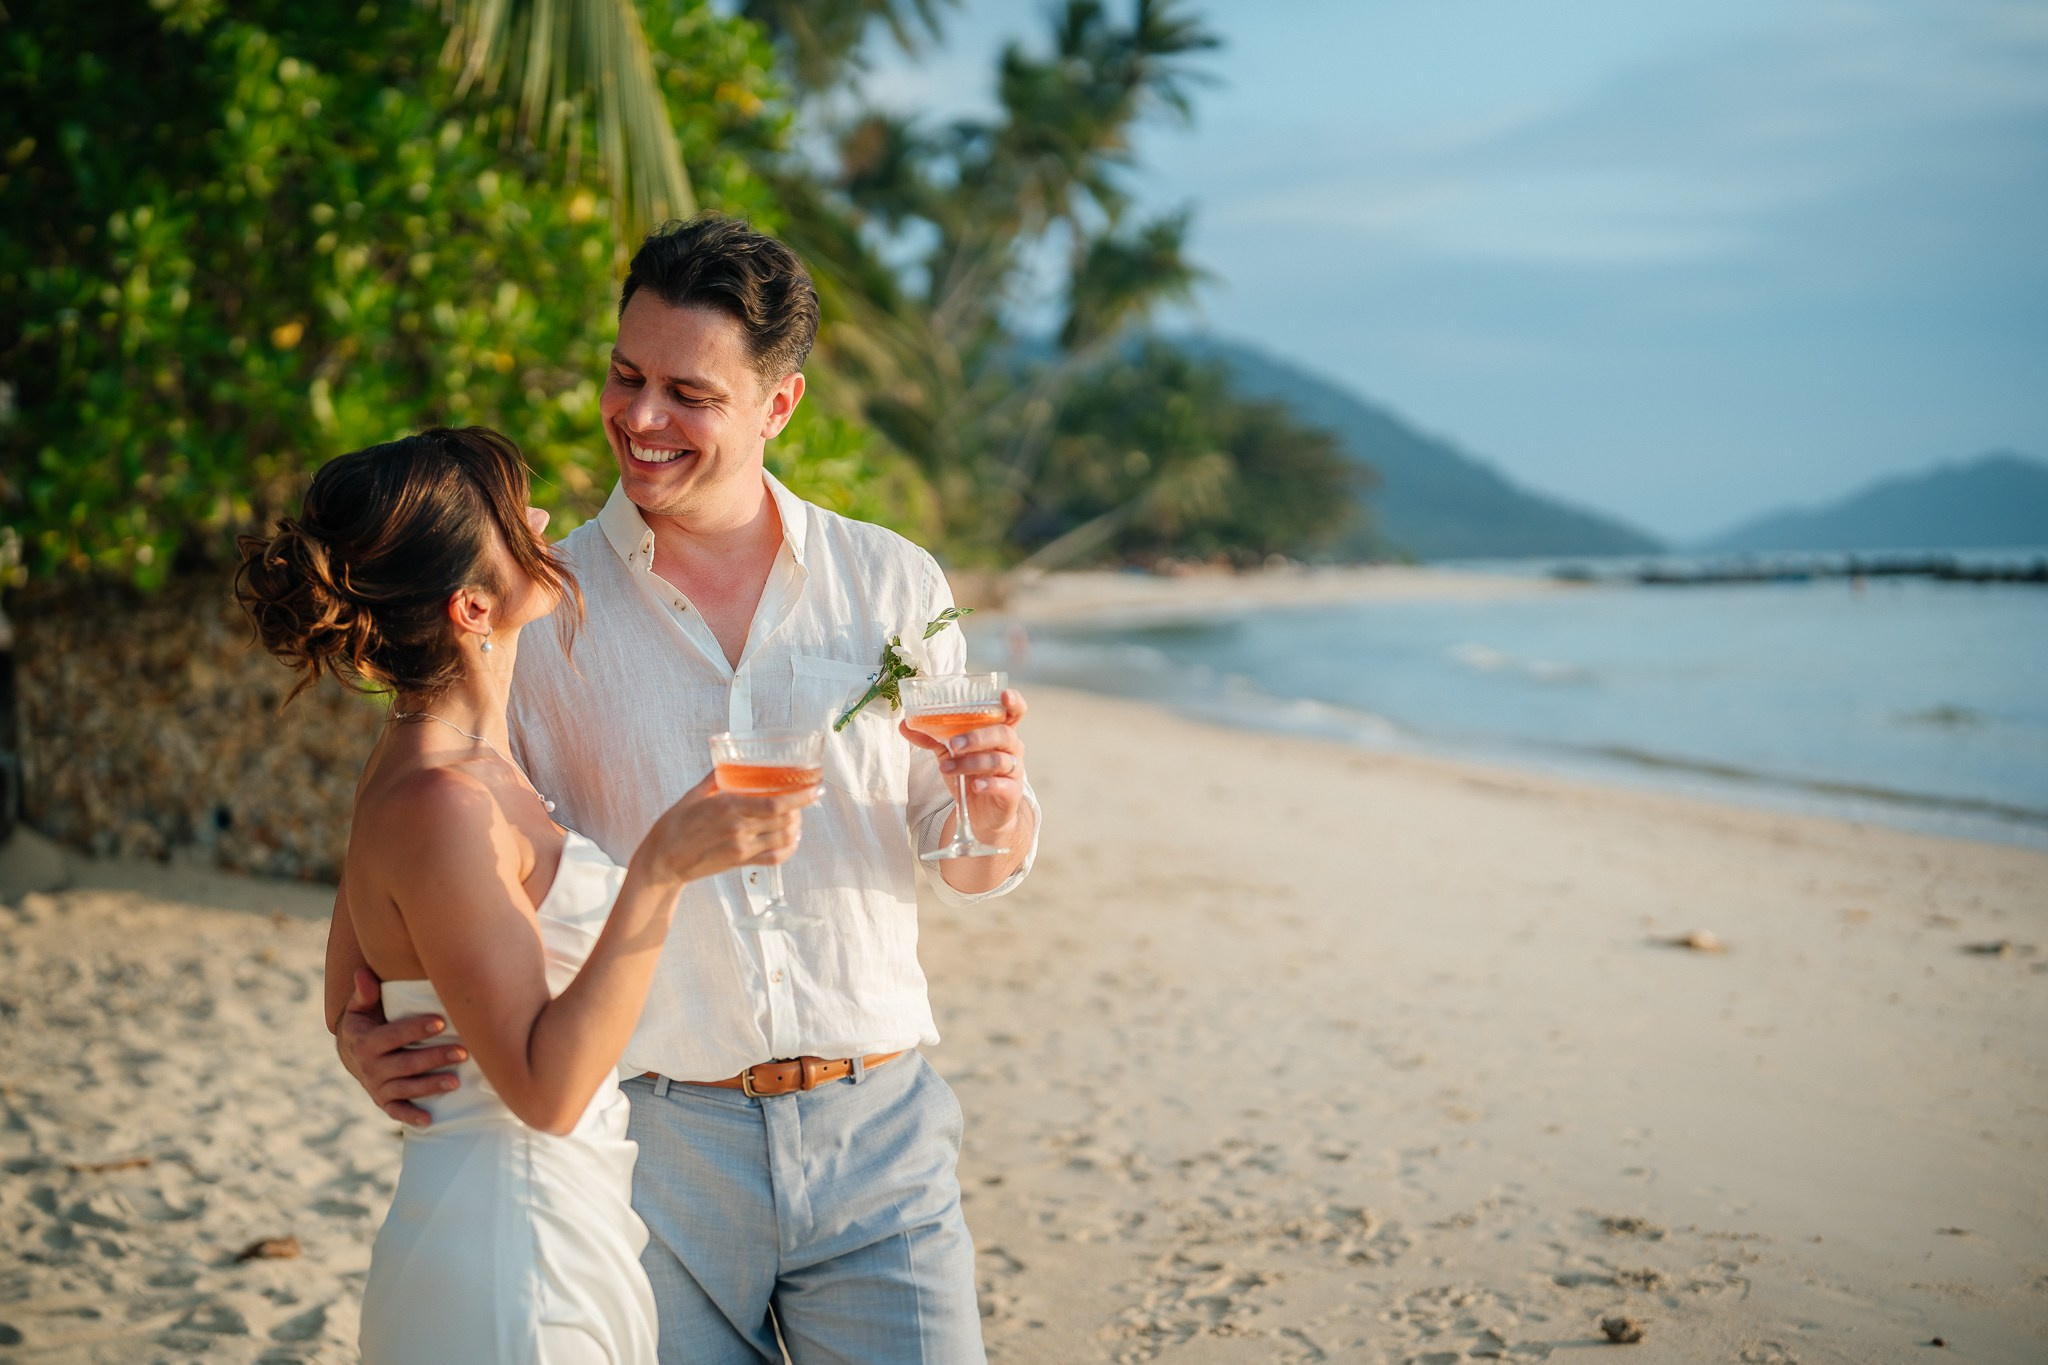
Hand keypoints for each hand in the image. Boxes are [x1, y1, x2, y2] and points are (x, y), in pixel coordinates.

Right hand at [334, 967, 465, 1128]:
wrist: (350, 1052)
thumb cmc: (365, 1022)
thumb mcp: (360, 1007)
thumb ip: (366, 992)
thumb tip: (364, 972)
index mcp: (365, 1042)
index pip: (393, 1036)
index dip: (415, 1029)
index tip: (441, 1022)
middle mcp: (369, 1067)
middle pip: (405, 1064)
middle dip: (434, 1057)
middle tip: (463, 1051)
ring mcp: (376, 1086)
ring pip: (406, 1088)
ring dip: (430, 1086)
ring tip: (456, 1082)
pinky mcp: (382, 1101)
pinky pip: (396, 1111)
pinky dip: (411, 1116)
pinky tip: (430, 1120)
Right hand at [644, 772, 817, 883]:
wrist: (662, 859)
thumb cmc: (675, 824)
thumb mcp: (694, 794)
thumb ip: (715, 778)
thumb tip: (729, 762)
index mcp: (728, 806)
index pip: (776, 802)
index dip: (801, 797)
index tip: (816, 789)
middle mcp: (738, 828)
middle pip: (785, 819)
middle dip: (801, 809)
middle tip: (805, 798)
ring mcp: (741, 847)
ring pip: (783, 838)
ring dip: (796, 827)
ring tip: (796, 818)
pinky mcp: (740, 863)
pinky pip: (774, 859)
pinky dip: (788, 849)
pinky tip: (790, 840)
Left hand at [901, 687, 1028, 836]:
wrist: (981, 815)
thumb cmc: (970, 776)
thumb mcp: (951, 754)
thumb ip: (933, 738)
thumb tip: (905, 724)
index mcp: (999, 732)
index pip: (1014, 712)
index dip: (1014, 701)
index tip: (1003, 695)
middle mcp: (1011, 748)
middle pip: (1003, 734)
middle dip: (977, 737)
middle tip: (953, 744)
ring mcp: (1014, 771)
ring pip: (998, 760)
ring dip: (970, 763)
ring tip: (946, 768)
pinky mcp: (1012, 793)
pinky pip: (1004, 785)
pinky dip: (988, 784)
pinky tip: (974, 786)